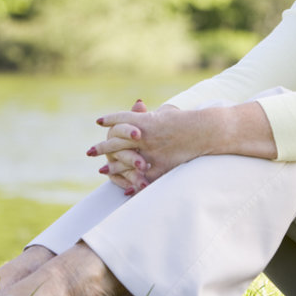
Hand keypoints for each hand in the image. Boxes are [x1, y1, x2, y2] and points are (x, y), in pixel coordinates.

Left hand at [88, 101, 202, 194]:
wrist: (205, 131)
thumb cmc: (187, 120)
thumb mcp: (166, 112)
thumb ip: (150, 114)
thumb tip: (138, 109)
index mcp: (145, 120)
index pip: (121, 118)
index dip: (109, 120)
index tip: (98, 122)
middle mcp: (145, 136)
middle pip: (117, 141)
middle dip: (102, 147)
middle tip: (89, 152)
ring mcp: (151, 153)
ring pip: (125, 160)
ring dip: (112, 165)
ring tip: (102, 170)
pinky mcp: (161, 167)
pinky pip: (142, 176)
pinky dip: (132, 182)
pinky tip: (124, 186)